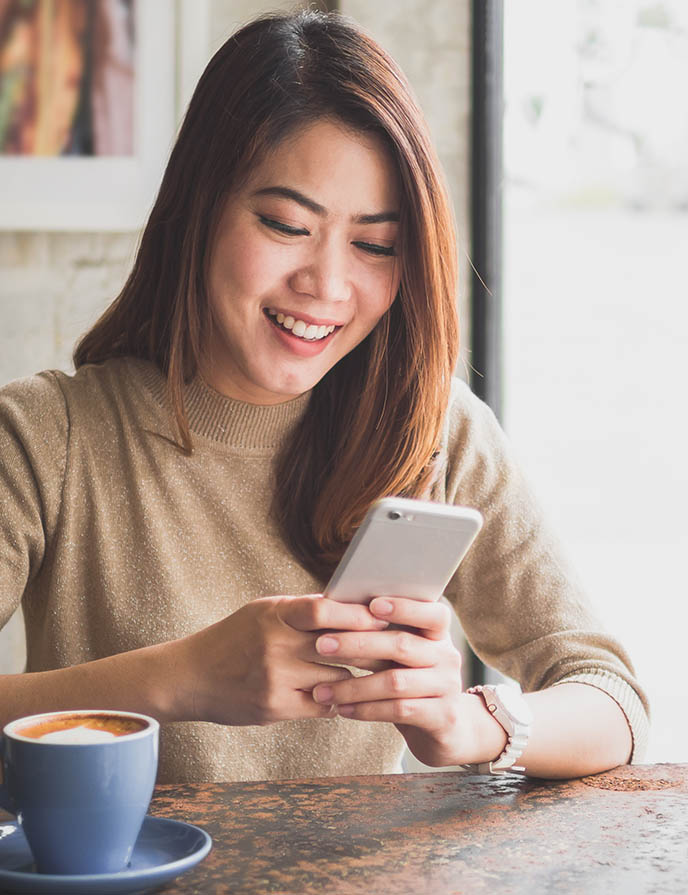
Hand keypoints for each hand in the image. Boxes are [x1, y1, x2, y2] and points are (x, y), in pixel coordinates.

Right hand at [173, 595, 387, 725]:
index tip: (383, 618)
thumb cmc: (234, 638)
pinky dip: (338, 702)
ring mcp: (275, 679)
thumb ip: (303, 610)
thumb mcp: (263, 612)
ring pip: (337, 680)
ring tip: (378, 675)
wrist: (191, 676)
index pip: (326, 610)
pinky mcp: (274, 708)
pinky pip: (323, 707)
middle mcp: (275, 645)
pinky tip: (348, 697)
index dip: (359, 615)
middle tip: (396, 649)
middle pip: (339, 647)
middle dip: (371, 648)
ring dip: (357, 679)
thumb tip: (352, 605)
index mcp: (274, 615)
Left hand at [311, 597, 473, 766]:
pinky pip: (398, 710)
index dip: (404, 607)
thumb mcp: (403, 656)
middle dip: (358, 643)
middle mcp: (447, 657)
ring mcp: (447, 687)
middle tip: (321, 644)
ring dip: (353, 686)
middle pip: (401, 644)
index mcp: (437, 635)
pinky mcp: (441, 717)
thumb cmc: (412, 682)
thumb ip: (381, 636)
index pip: (432, 613)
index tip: (372, 604)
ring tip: (321, 691)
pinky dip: (366, 709)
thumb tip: (336, 614)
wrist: (447, 729)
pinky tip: (342, 709)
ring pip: (395, 682)